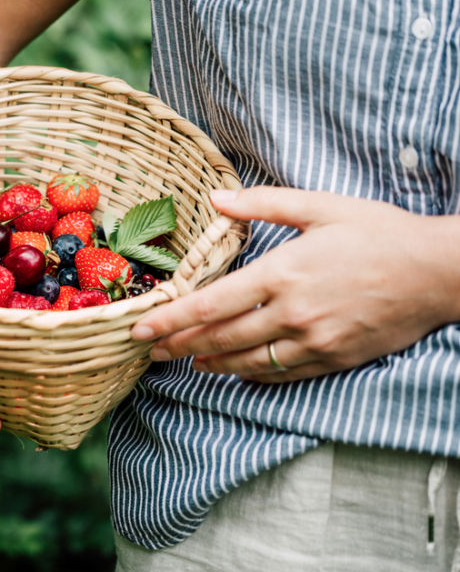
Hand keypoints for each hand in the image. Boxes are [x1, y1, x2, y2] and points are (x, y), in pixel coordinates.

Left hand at [129, 187, 459, 382]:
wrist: (439, 271)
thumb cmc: (379, 233)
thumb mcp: (320, 207)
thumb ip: (262, 204)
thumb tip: (215, 197)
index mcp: (282, 273)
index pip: (211, 303)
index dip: (171, 318)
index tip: (141, 328)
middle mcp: (292, 312)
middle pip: (221, 337)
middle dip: (179, 345)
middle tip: (148, 349)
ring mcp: (314, 340)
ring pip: (247, 360)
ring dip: (210, 363)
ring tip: (185, 361)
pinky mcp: (334, 357)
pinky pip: (282, 373)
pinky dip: (251, 374)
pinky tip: (233, 371)